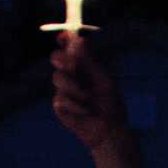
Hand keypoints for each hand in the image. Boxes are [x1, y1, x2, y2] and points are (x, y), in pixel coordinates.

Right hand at [52, 34, 129, 151]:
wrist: (109, 129)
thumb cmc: (111, 103)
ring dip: (74, 88)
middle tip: (73, 65)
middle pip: (56, 57)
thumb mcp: (104, 79)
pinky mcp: (59, 104)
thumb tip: (79, 40)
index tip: (64, 38)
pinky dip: (75, 105)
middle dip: (63, 59)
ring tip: (88, 98)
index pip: (70, 46)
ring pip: (57, 77)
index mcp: (84, 65)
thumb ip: (91, 61)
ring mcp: (64, 88)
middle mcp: (71, 74)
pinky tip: (85, 111)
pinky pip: (61, 98)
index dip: (65, 39)